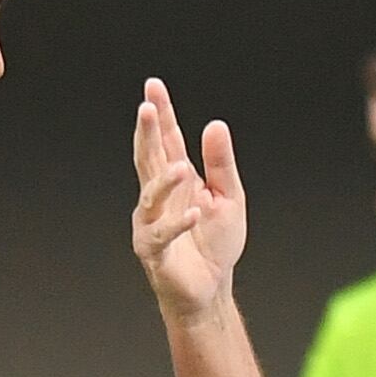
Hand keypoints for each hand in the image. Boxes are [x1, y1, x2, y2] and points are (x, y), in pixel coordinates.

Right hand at [130, 78, 246, 320]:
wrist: (211, 289)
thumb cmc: (216, 243)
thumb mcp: (229, 196)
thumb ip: (221, 163)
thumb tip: (215, 124)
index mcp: (177, 179)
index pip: (167, 140)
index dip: (161, 114)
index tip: (153, 87)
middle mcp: (158, 196)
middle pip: (149, 158)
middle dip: (147, 133)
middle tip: (146, 107)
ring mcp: (151, 222)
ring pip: (151, 195)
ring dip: (164, 180)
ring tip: (182, 166)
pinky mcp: (153, 250)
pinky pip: (162, 233)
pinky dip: (178, 223)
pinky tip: (194, 212)